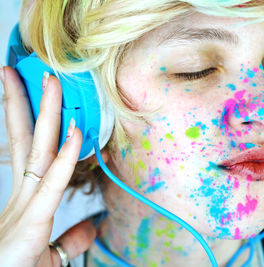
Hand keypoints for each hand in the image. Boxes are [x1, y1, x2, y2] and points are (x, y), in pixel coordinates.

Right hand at [0, 66, 95, 265]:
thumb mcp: (51, 254)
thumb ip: (71, 238)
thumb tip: (92, 226)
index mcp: (27, 201)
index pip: (30, 152)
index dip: (32, 123)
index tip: (38, 97)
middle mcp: (23, 197)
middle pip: (28, 141)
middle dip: (30, 104)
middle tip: (35, 72)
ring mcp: (24, 207)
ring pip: (38, 151)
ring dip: (47, 114)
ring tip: (50, 81)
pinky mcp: (31, 224)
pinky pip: (53, 183)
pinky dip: (67, 156)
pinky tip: (76, 131)